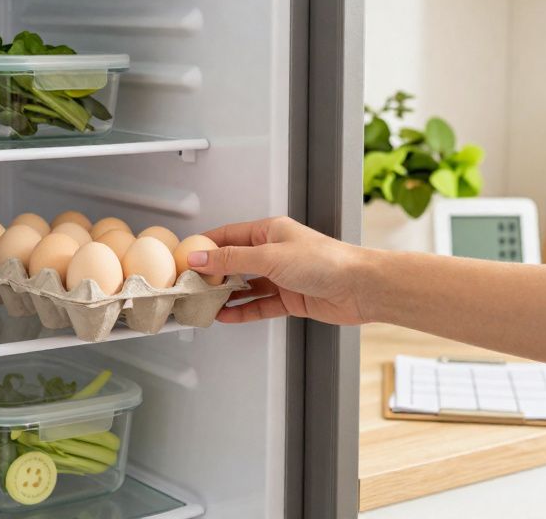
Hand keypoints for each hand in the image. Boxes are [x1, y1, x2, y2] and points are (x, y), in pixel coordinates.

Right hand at [188, 216, 369, 325]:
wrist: (359, 287)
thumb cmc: (325, 261)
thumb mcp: (270, 256)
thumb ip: (232, 260)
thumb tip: (201, 258)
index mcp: (270, 231)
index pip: (229, 236)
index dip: (206, 247)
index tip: (186, 257)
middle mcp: (275, 251)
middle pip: (235, 262)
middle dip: (213, 274)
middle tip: (192, 284)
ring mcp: (283, 276)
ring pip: (246, 285)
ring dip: (227, 295)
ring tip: (205, 303)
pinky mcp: (291, 298)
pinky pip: (260, 304)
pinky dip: (243, 310)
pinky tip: (227, 315)